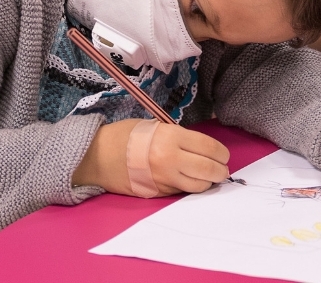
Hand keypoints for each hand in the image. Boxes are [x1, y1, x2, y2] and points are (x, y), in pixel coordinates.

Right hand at [73, 120, 229, 195]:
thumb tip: (202, 147)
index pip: (209, 147)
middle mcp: (170, 160)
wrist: (97, 157)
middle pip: (208, 170)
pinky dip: (190, 187)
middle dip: (220, 170)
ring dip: (209, 182)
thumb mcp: (156, 127)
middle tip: (222, 168)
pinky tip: (191, 181)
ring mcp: (164, 179)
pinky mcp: (157, 193)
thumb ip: (179, 137)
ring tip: (210, 177)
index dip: (221, 152)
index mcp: (171, 138)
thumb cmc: (126, 136)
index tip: (224, 154)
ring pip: (198, 186)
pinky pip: (182, 192)